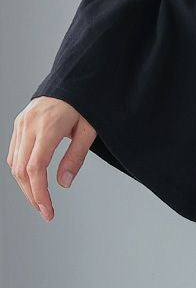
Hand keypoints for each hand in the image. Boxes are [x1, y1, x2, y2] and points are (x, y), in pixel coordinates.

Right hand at [7, 96, 95, 221]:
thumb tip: (64, 184)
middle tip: (45, 211)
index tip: (48, 211)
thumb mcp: (89, 128)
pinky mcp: (19, 122)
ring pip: (14, 163)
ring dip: (25, 185)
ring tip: (40, 199)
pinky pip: (13, 152)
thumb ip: (76, 156)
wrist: (76, 76)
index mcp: (48, 126)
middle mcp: (29, 124)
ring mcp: (21, 123)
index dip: (39, 193)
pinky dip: (20, 169)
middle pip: (21, 170)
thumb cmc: (86, 100)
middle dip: (32, 194)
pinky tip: (31, 179)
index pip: (36, 168)